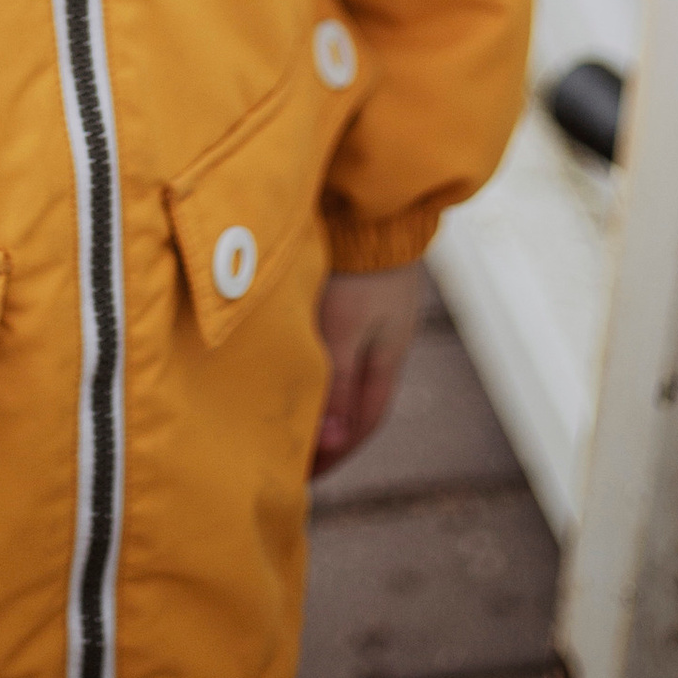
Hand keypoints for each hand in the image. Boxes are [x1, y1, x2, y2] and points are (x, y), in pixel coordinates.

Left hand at [311, 262, 421, 478]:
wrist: (377, 200)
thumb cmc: (359, 266)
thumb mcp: (343, 328)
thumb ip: (336, 383)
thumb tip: (331, 444)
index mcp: (386, 358)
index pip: (363, 422)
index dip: (336, 453)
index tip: (306, 478)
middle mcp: (385, 341)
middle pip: (357, 401)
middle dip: (329, 434)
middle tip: (293, 456)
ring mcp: (375, 314)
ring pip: (348, 371)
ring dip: (324, 397)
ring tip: (291, 413)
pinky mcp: (359, 289)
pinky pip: (340, 341)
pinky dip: (322, 363)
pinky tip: (299, 358)